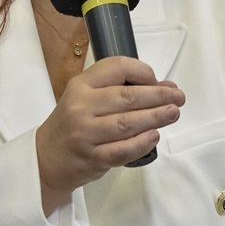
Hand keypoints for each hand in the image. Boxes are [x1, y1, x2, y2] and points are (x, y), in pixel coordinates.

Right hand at [35, 56, 184, 213]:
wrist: (46, 158)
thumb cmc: (74, 123)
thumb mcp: (89, 98)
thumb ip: (123, 90)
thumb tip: (167, 87)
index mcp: (81, 85)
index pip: (117, 67)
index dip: (143, 72)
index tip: (157, 81)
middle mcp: (81, 107)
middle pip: (127, 97)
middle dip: (158, 96)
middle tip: (178, 98)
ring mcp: (85, 134)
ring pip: (127, 123)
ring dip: (155, 117)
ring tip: (173, 113)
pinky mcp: (92, 158)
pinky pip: (122, 150)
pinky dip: (141, 143)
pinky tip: (154, 135)